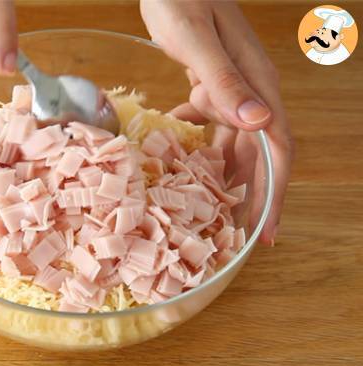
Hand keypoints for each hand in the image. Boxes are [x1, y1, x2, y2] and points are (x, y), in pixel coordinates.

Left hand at [141, 0, 292, 244]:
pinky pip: (208, 123)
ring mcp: (228, 87)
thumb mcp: (197, 39)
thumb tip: (259, 123)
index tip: (268, 231)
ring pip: (233, 142)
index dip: (275, 192)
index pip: (277, 147)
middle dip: (252, 195)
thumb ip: (225, 81)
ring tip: (211, 209)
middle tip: (237, 234)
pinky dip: (197, 143)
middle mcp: (248, 90)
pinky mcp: (207, 83)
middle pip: (258, 153)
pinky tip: (181, 157)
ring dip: (224, 175)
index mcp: (255, 84)